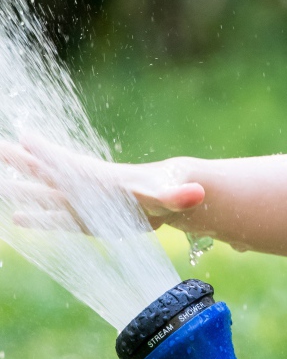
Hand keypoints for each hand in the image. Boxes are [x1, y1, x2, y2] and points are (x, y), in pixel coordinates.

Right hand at [0, 136, 205, 230]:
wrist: (168, 196)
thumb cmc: (167, 191)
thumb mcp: (172, 194)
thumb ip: (180, 195)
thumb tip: (196, 193)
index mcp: (101, 179)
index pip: (70, 164)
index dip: (49, 153)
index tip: (27, 138)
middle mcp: (86, 188)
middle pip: (47, 172)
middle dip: (22, 161)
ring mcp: (82, 203)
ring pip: (45, 194)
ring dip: (21, 189)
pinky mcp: (85, 219)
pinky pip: (54, 219)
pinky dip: (36, 218)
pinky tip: (18, 220)